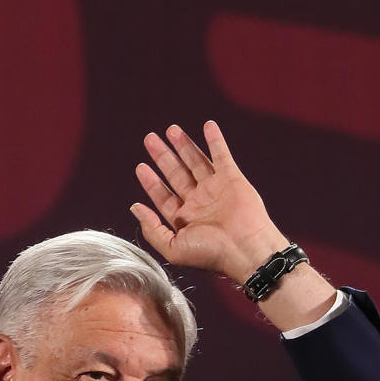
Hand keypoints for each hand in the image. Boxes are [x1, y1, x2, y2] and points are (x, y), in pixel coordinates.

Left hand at [130, 122, 285, 282]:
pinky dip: (216, 140)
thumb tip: (134, 207)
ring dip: (184, 145)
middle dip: (163, 156)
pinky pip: (222, 155)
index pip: (163, 196)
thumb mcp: (172, 248)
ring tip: (171, 130)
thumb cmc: (211, 253)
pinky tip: (208, 126)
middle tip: (150, 138)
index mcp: (185, 219)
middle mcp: (199, 203)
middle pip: (176, 174)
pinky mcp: (232, 179)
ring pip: (196, 162)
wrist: (244, 248)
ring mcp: (216, 189)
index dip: (151, 181)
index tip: (140, 166)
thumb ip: (151, 229)